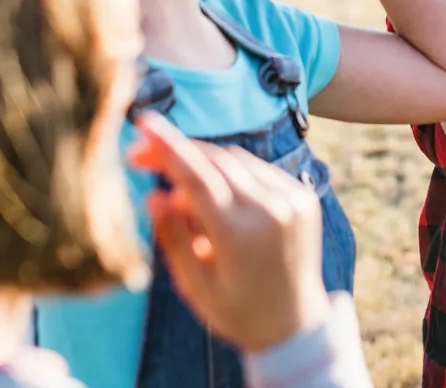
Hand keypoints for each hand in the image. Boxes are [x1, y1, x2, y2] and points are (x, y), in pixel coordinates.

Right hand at [129, 114, 330, 354]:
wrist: (296, 323)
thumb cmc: (236, 311)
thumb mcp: (194, 286)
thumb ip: (173, 238)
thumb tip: (154, 195)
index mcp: (241, 237)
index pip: (198, 178)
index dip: (168, 146)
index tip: (143, 123)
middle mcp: (272, 211)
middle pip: (216, 162)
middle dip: (178, 152)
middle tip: (141, 156)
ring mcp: (293, 200)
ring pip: (236, 161)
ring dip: (202, 165)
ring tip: (180, 199)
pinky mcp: (304, 196)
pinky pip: (258, 169)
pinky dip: (230, 173)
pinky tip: (215, 200)